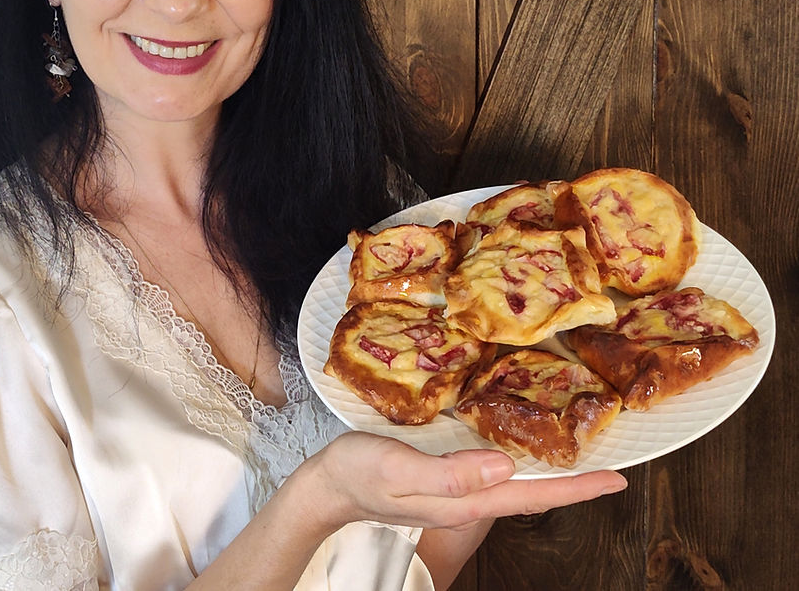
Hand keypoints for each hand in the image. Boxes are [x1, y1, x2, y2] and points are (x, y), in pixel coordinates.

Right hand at [299, 431, 626, 533]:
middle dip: (575, 482)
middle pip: (533, 492)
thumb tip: (505, 466)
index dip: (576, 488)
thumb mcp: (400, 469)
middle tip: (613, 465)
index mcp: (465, 500)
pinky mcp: (447, 476)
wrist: (329, 484)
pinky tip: (526, 445)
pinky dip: (521, 460)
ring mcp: (458, 490)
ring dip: (553, 472)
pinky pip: (494, 471)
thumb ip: (451, 473)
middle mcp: (469, 498)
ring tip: (584, 454)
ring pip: (517, 482)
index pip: (532, 495)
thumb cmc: (360, 473)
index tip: (615, 479)